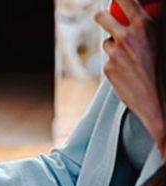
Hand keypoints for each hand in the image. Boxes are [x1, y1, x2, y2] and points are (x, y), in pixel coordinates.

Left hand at [96, 0, 164, 149]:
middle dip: (103, 17)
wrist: (160, 99)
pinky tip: (129, 71)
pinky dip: (115, 62)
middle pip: (101, 16)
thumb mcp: (162, 40)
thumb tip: (147, 13)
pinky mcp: (108, 68)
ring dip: (114, 45)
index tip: (119, 1)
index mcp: (146, 25)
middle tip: (108, 20)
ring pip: (106, 41)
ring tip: (131, 56)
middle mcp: (128, 36)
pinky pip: (108, 59)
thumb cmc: (164, 69)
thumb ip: (151, 26)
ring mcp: (116, 52)